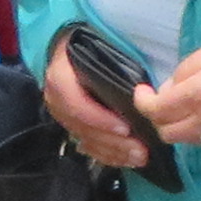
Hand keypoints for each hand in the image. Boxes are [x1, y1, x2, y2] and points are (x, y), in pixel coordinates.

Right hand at [44, 36, 149, 168]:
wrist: (68, 45)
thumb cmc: (90, 42)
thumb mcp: (98, 43)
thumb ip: (116, 60)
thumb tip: (143, 84)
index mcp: (61, 77)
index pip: (76, 104)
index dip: (99, 119)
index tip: (126, 128)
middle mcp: (57, 99)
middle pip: (83, 128)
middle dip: (113, 142)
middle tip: (140, 150)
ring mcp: (63, 115)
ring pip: (85, 140)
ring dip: (113, 152)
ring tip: (139, 157)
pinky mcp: (71, 125)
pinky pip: (87, 146)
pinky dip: (107, 155)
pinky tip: (127, 159)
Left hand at [142, 32, 200, 145]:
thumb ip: (189, 67)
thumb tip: (171, 85)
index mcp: (198, 93)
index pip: (156, 109)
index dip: (143, 101)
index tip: (143, 91)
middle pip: (166, 131)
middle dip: (157, 116)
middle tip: (162, 99)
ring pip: (184, 139)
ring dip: (176, 125)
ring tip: (181, 107)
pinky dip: (194, 130)